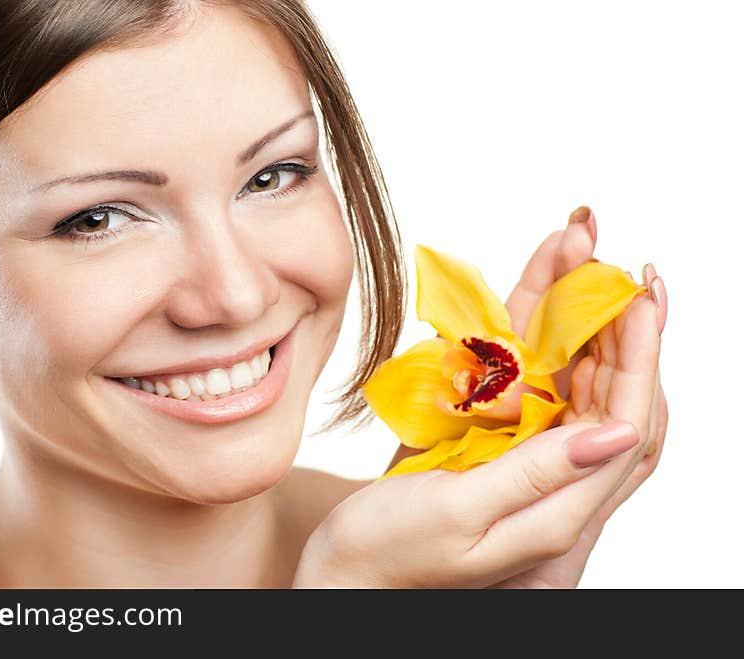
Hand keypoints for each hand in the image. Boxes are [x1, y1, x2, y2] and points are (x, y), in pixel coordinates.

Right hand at [350, 206, 667, 588]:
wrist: (345, 566)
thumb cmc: (391, 554)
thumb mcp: (462, 517)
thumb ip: (537, 476)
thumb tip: (614, 430)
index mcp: (559, 509)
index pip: (622, 424)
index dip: (636, 359)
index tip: (634, 299)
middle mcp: (550, 476)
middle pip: (602, 390)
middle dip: (613, 322)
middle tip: (612, 262)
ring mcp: (520, 450)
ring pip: (563, 371)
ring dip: (571, 311)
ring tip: (575, 249)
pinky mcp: (489, 432)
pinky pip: (518, 369)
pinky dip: (526, 325)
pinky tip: (532, 283)